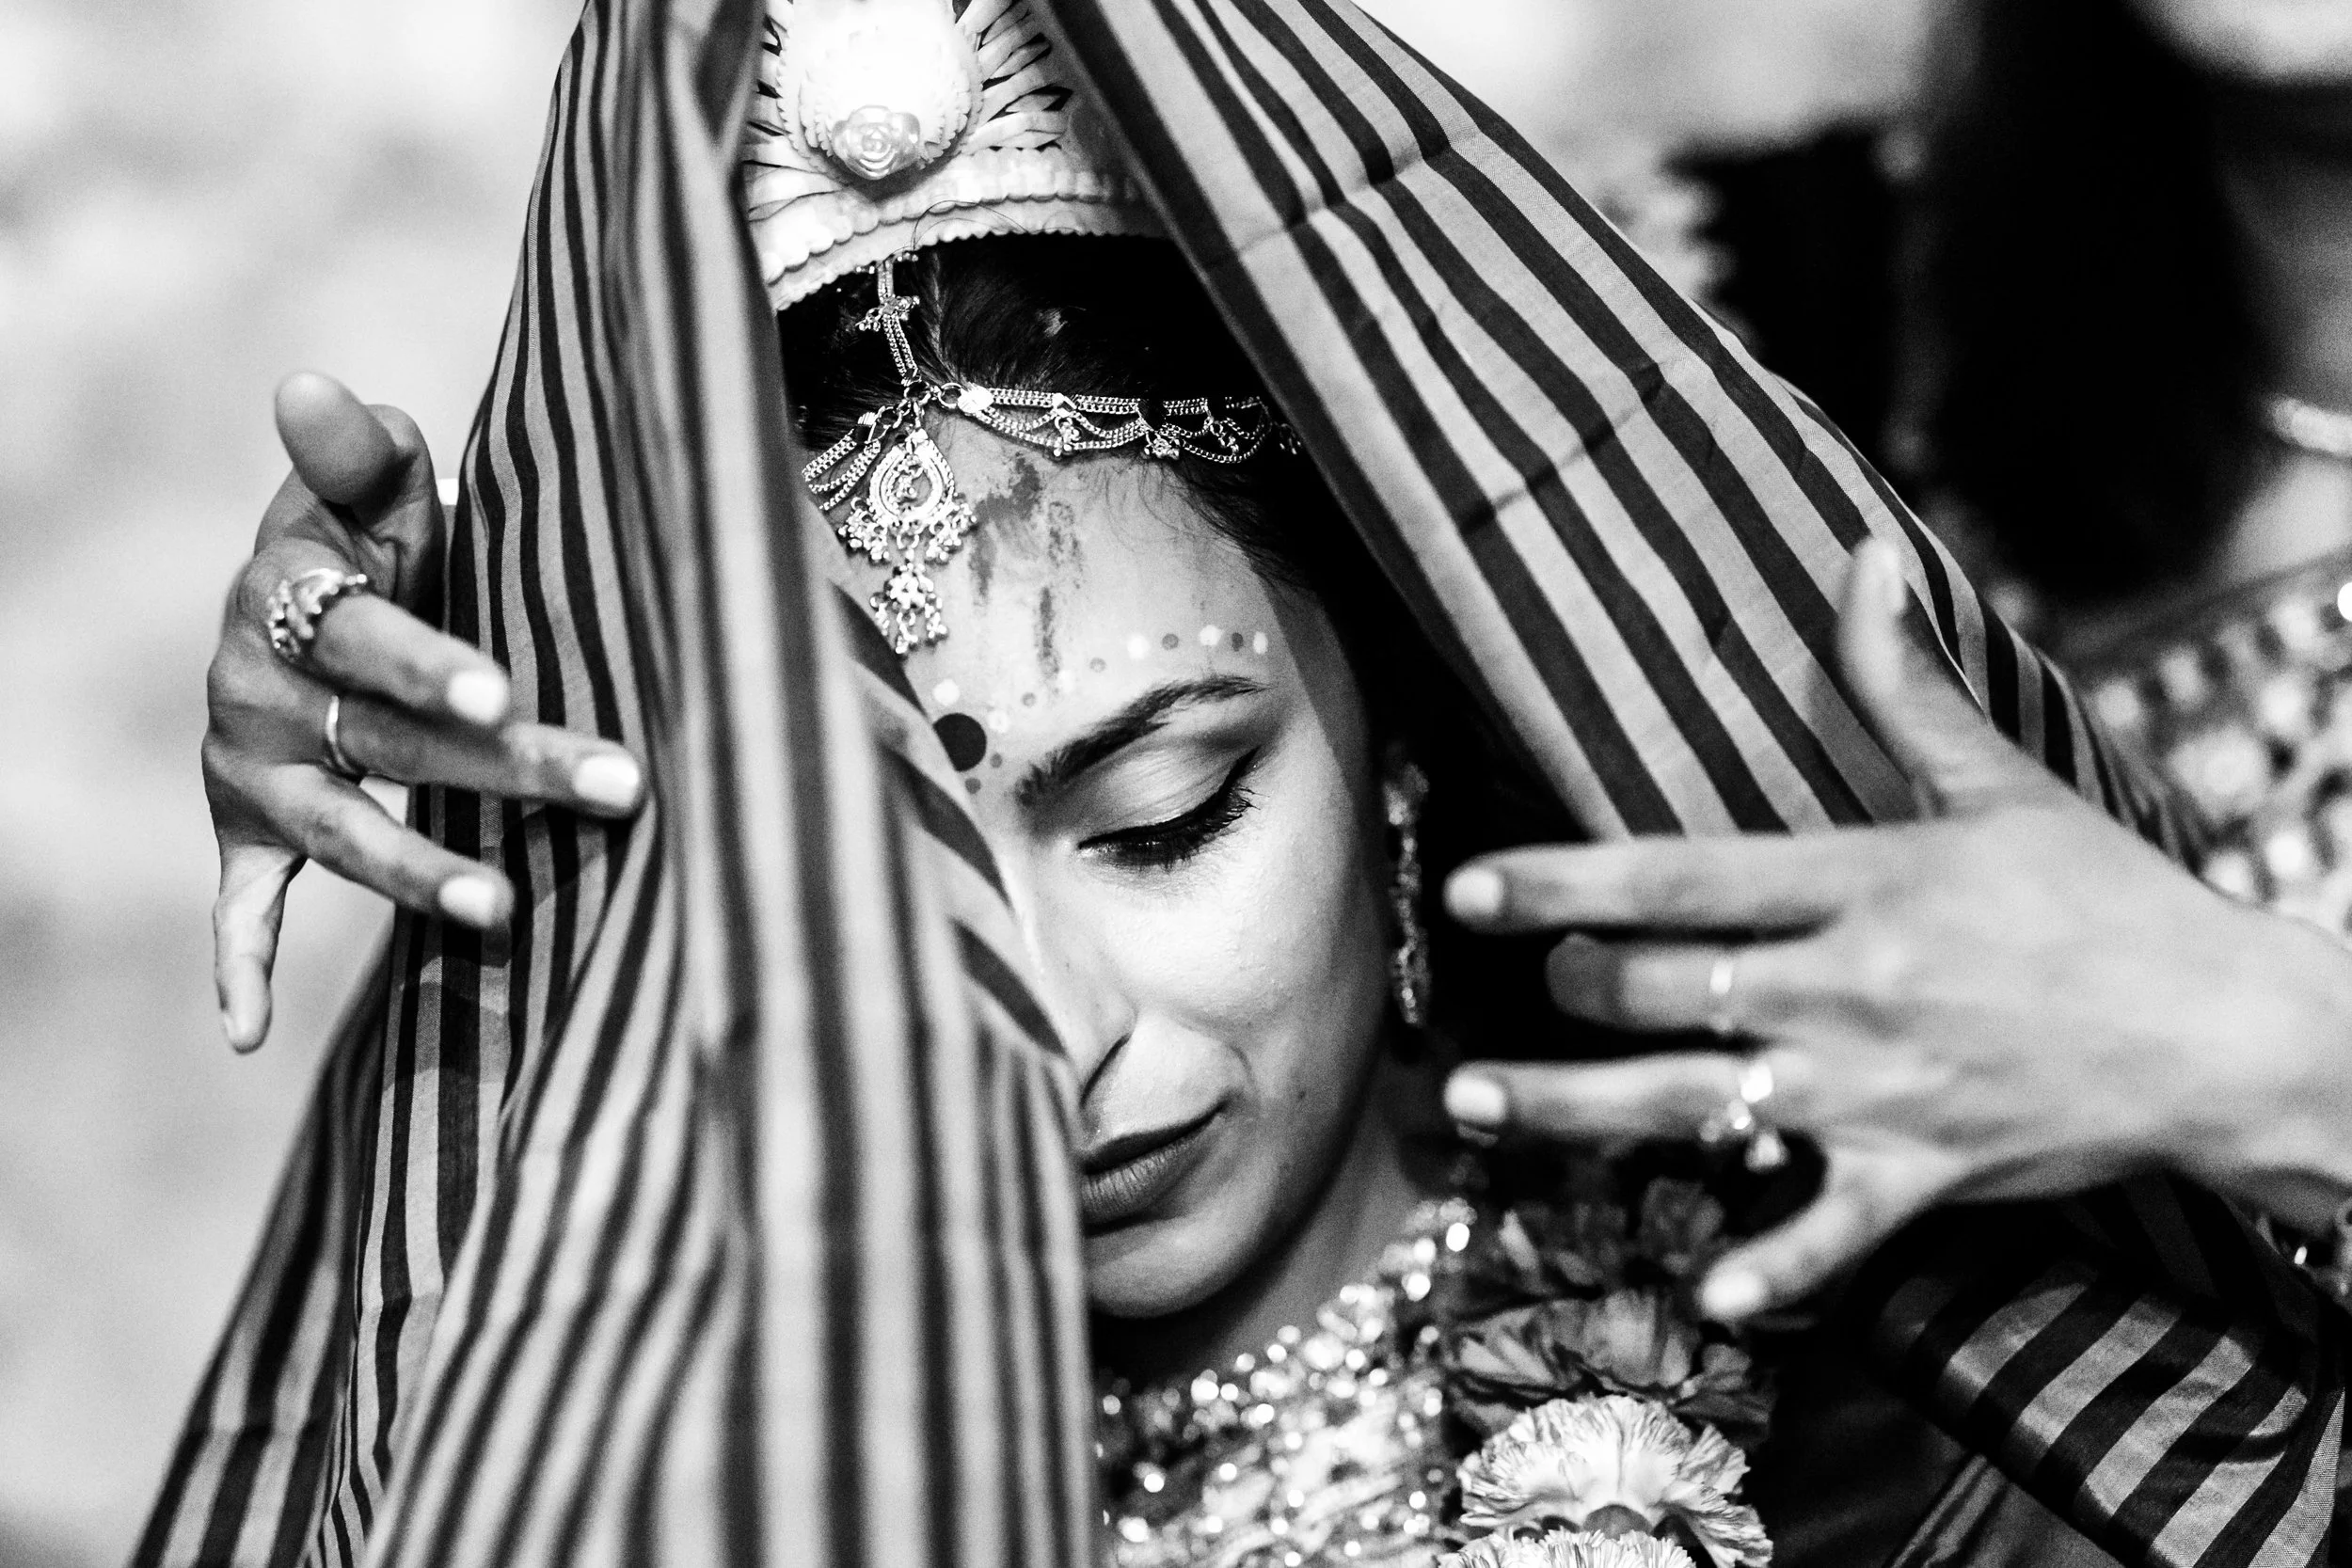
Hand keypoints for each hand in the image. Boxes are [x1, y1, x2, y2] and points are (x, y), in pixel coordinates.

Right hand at [207, 373, 646, 1052]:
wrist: (315, 593)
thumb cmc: (376, 534)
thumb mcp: (372, 483)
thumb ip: (358, 449)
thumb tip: (310, 384)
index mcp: (294, 596)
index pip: (367, 638)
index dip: (428, 665)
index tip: (500, 692)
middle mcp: (260, 688)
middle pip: (390, 743)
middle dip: (505, 768)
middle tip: (617, 789)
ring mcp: (254, 768)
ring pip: (342, 831)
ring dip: (417, 872)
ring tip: (502, 910)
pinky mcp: (245, 828)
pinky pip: (237, 903)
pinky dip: (235, 966)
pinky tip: (249, 1035)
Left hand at [1442, 539, 2351, 1320]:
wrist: (2224, 1035)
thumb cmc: (2106, 902)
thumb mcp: (2001, 783)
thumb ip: (1905, 681)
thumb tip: (1863, 555)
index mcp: (1862, 885)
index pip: (1679, 878)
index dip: (1563, 881)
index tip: (1469, 888)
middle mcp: (1849, 989)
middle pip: (1662, 991)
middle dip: (1570, 985)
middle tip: (1527, 980)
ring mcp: (1876, 1092)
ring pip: (1691, 1107)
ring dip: (1574, 1111)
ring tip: (1476, 1106)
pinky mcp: (1918, 1177)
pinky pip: (1826, 1235)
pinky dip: (1771, 1268)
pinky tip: (1702, 1295)